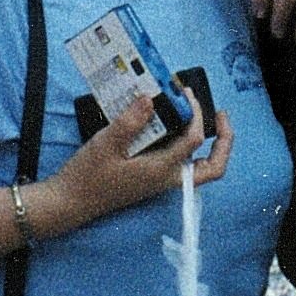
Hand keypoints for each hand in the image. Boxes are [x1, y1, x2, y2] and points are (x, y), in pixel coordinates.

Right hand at [43, 89, 232, 231]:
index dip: (196, 112)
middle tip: (220, 115)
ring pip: (201, 168)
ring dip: (210, 145)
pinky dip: (188, 146)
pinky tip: (174, 126)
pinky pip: (183, 164)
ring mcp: (162, 181)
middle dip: (225, 141)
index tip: (185, 93)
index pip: (195, 139)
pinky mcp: (153, 178)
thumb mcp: (106, 144)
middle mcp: (168, 178)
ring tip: (202, 118)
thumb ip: (130, 121)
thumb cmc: (87, 175)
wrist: (70, 203)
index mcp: (162, 170)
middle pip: (213, 167)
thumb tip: (150, 99)